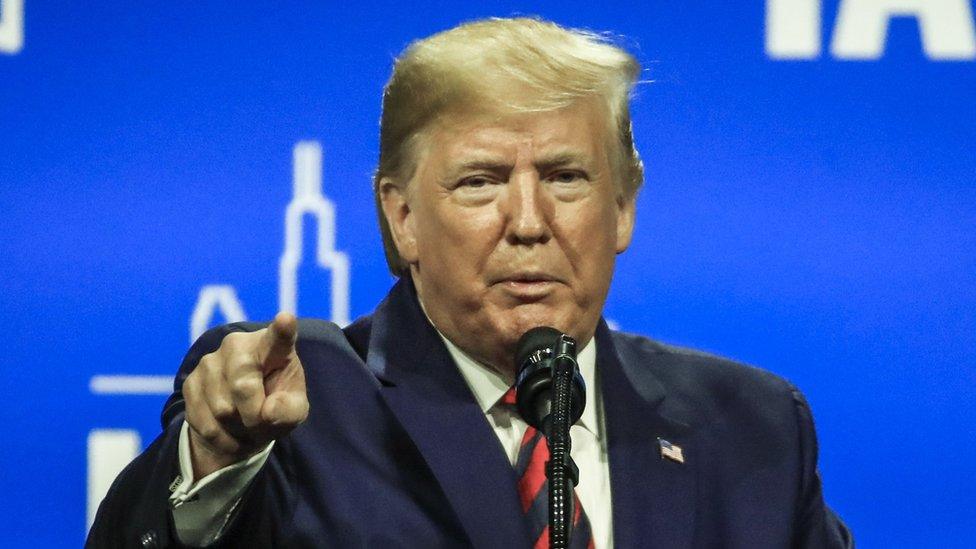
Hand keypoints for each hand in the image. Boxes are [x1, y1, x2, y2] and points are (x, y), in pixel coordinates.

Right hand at [182, 312, 308, 477]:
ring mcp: (210, 361)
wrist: (241, 423)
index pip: (277, 338)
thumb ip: (289, 411)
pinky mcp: (190, 381)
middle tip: (261, 421)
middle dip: (254, 415)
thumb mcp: (293, 412)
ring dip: (236, 427)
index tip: (286, 320)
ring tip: (244, 422)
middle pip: (243, 387)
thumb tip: (267, 411)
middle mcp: (238, 345)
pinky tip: (227, 428)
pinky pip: (205, 421)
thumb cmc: (275, 408)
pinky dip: (220, 435)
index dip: (282, 329)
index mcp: (272, 348)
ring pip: (222, 409)